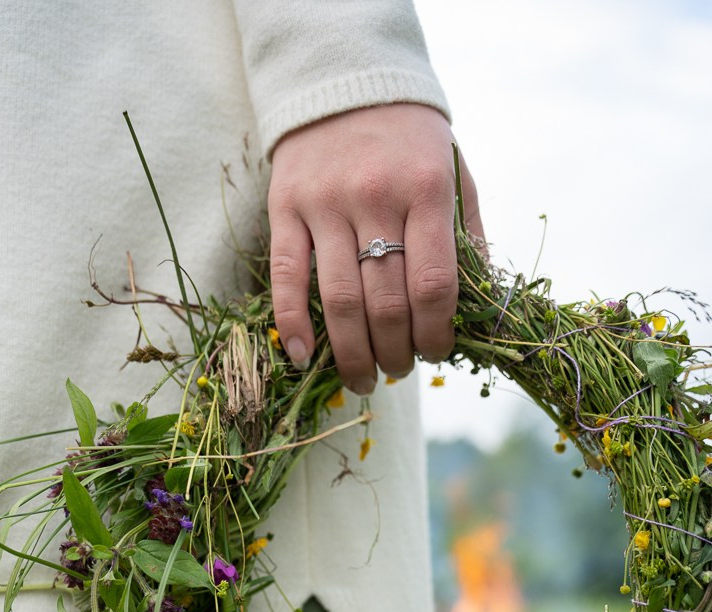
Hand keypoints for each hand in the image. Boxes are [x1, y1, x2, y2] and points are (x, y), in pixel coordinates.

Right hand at [268, 103, 482, 392]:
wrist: (345, 78)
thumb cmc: (409, 139)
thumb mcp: (455, 173)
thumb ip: (468, 236)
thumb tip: (479, 306)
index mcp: (427, 190)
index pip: (433, 285)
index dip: (435, 334)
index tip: (435, 354)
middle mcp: (376, 197)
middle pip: (386, 302)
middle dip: (396, 352)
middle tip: (399, 371)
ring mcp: (326, 204)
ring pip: (340, 300)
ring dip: (353, 353)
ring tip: (363, 380)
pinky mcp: (285, 208)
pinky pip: (287, 276)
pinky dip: (293, 323)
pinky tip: (304, 356)